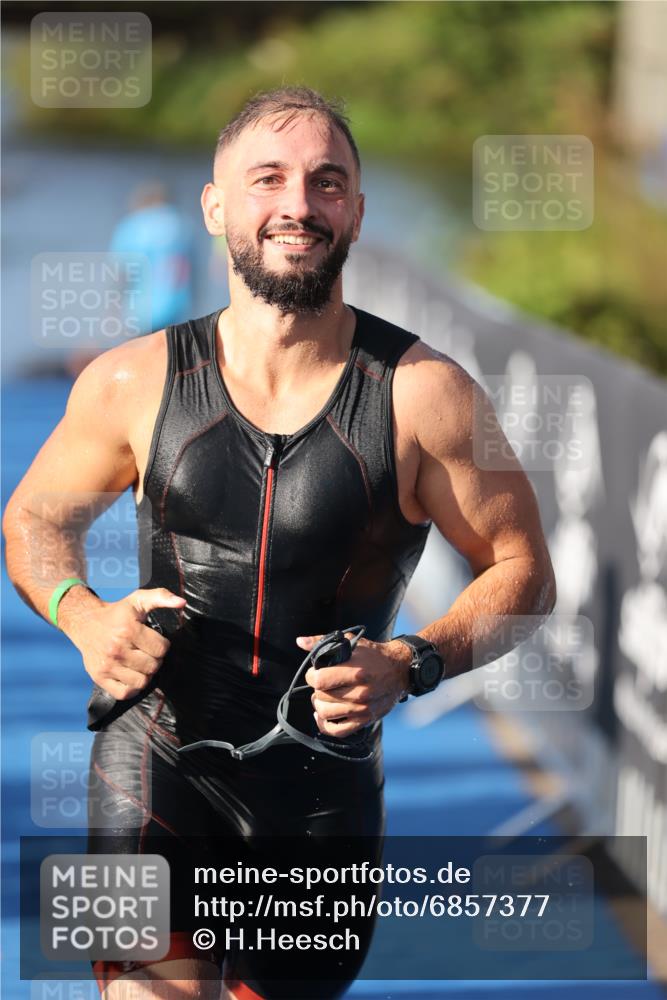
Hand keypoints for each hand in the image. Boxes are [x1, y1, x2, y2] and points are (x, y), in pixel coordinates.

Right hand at [62, 587, 185, 699]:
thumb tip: (182, 603)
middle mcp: (117, 649)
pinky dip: (132, 688)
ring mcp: (107, 665)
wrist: (86, 623)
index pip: (161, 649)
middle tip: (147, 652)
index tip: (153, 640)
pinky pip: (125, 693)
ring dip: (145, 674)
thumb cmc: (117, 613)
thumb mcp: (138, 599)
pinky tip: (131, 675)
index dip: (162, 645)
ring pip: (141, 682)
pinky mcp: (99, 677)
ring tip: (140, 663)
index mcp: (128, 630)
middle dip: (154, 659)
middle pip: (153, 666)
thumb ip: (161, 597)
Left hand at [296, 632, 411, 736]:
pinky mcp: (364, 720)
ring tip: (323, 696)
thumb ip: (324, 642)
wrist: (400, 670)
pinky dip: (325, 725)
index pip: (319, 680)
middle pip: (321, 697)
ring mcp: (362, 709)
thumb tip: (300, 642)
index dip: (311, 676)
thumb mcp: (351, 642)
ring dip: (319, 705)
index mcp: (355, 672)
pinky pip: (337, 731)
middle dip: (316, 689)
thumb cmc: (374, 655)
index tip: (314, 673)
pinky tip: (322, 716)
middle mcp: (359, 693)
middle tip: (322, 683)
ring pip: (325, 714)